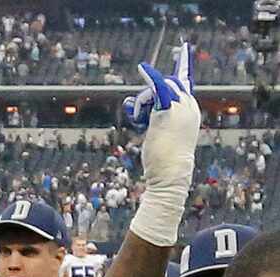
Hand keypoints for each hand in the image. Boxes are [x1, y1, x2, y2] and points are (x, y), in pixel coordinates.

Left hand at [133, 44, 200, 189]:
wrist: (170, 173)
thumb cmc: (164, 160)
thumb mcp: (164, 136)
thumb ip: (158, 120)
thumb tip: (138, 112)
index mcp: (191, 111)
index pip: (185, 86)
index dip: (183, 68)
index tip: (183, 49)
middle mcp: (188, 105)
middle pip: (170, 83)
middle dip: (152, 94)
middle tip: (140, 115)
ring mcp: (180, 106)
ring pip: (158, 88)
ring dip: (142, 103)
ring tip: (140, 122)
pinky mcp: (167, 110)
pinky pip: (157, 88)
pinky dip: (150, 76)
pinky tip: (143, 67)